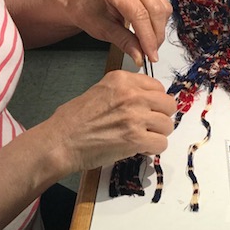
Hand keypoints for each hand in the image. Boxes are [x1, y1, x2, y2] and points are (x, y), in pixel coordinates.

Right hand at [44, 70, 176, 172]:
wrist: (60, 142)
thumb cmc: (74, 120)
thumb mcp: (100, 91)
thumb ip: (125, 91)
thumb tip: (148, 100)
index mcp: (122, 80)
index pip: (158, 87)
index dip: (155, 101)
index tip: (148, 110)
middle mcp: (131, 95)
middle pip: (168, 105)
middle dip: (161, 117)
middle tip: (149, 126)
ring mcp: (135, 117)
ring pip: (167, 125)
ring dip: (158, 134)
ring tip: (143, 138)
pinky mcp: (136, 139)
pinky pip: (161, 143)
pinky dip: (153, 149)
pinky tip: (140, 148)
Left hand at [68, 0, 171, 64]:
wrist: (85, 2)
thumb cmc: (90, 11)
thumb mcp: (104, 31)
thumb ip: (125, 43)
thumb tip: (140, 56)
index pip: (140, 15)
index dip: (148, 38)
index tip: (151, 56)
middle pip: (156, 11)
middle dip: (156, 36)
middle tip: (150, 53)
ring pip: (164, 9)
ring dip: (159, 30)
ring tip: (148, 42)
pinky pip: (164, 7)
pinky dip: (160, 23)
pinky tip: (149, 31)